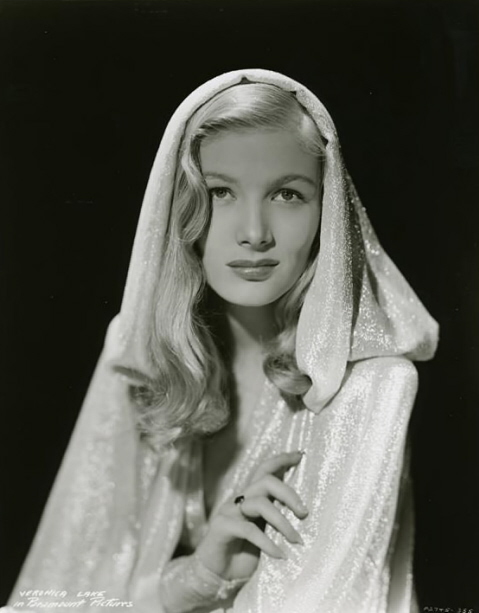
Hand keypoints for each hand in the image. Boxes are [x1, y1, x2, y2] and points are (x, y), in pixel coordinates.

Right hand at [194, 451, 307, 581]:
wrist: (216, 576)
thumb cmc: (244, 554)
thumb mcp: (266, 533)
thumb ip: (278, 519)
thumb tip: (305, 514)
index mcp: (251, 497)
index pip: (265, 470)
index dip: (282, 460)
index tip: (300, 455)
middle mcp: (240, 499)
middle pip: (265, 481)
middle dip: (289, 493)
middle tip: (304, 513)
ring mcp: (229, 511)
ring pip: (259, 503)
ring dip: (282, 522)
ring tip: (297, 541)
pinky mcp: (221, 527)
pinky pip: (248, 530)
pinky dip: (268, 543)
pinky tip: (280, 555)